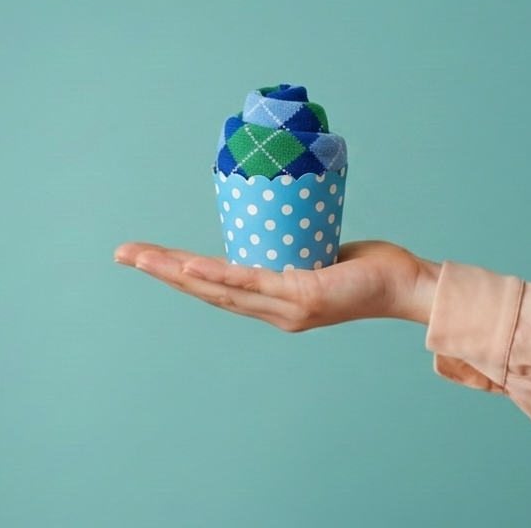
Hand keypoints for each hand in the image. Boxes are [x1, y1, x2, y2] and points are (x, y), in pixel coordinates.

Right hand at [114, 240, 439, 331]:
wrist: (407, 286)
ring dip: (177, 272)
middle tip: (122, 254)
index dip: (177, 273)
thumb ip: (299, 246)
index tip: (145, 256)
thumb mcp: (322, 255)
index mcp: (274, 303)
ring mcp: (287, 308)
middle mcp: (274, 311)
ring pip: (221, 288)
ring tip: (143, 258)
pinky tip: (192, 267)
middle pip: (206, 290)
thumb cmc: (371, 269)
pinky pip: (253, 283)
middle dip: (161, 271)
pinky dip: (219, 275)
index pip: (216, 287)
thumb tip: (284, 219)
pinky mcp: (304, 296)